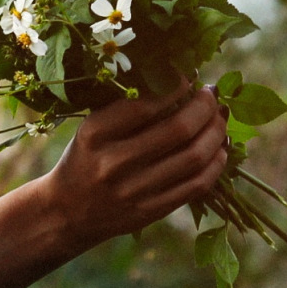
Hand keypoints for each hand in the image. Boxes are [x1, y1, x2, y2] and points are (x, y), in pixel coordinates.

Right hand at [35, 84, 228, 252]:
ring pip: (194, 157)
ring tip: (219, 117)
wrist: (67, 211)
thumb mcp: (91, 127)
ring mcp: (134, 191)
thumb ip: (127, 106)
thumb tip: (179, 79)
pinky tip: (219, 148)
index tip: (188, 75)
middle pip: (178, 129)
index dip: (177, 86)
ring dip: (216, 132)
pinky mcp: (150, 211)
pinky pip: (196, 185)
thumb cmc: (84, 157)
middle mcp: (114, 163)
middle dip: (204, 106)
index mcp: (95, 134)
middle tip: (210, 94)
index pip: (147, 103)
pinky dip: (216, 163)